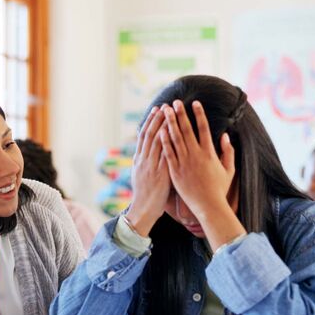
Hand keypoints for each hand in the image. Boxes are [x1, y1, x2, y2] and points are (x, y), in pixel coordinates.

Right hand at [125, 106, 171, 235]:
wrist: (144, 210)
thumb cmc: (145, 195)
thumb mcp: (140, 175)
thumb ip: (144, 162)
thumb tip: (145, 152)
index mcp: (139, 159)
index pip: (144, 135)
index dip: (150, 121)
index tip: (156, 109)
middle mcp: (144, 160)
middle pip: (151, 134)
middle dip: (158, 119)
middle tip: (165, 105)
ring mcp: (152, 166)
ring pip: (157, 141)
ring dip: (164, 126)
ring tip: (171, 114)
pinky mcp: (161, 173)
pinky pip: (165, 155)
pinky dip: (169, 143)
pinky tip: (175, 133)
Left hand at [160, 100, 244, 247]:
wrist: (208, 206)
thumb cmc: (219, 189)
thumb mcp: (229, 169)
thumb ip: (228, 151)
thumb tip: (225, 136)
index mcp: (209, 153)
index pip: (204, 128)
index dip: (199, 114)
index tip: (195, 103)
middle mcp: (196, 155)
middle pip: (187, 130)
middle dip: (180, 114)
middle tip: (175, 102)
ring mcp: (184, 163)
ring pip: (175, 139)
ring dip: (170, 123)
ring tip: (165, 111)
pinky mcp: (175, 171)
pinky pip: (168, 153)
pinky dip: (164, 141)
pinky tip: (159, 131)